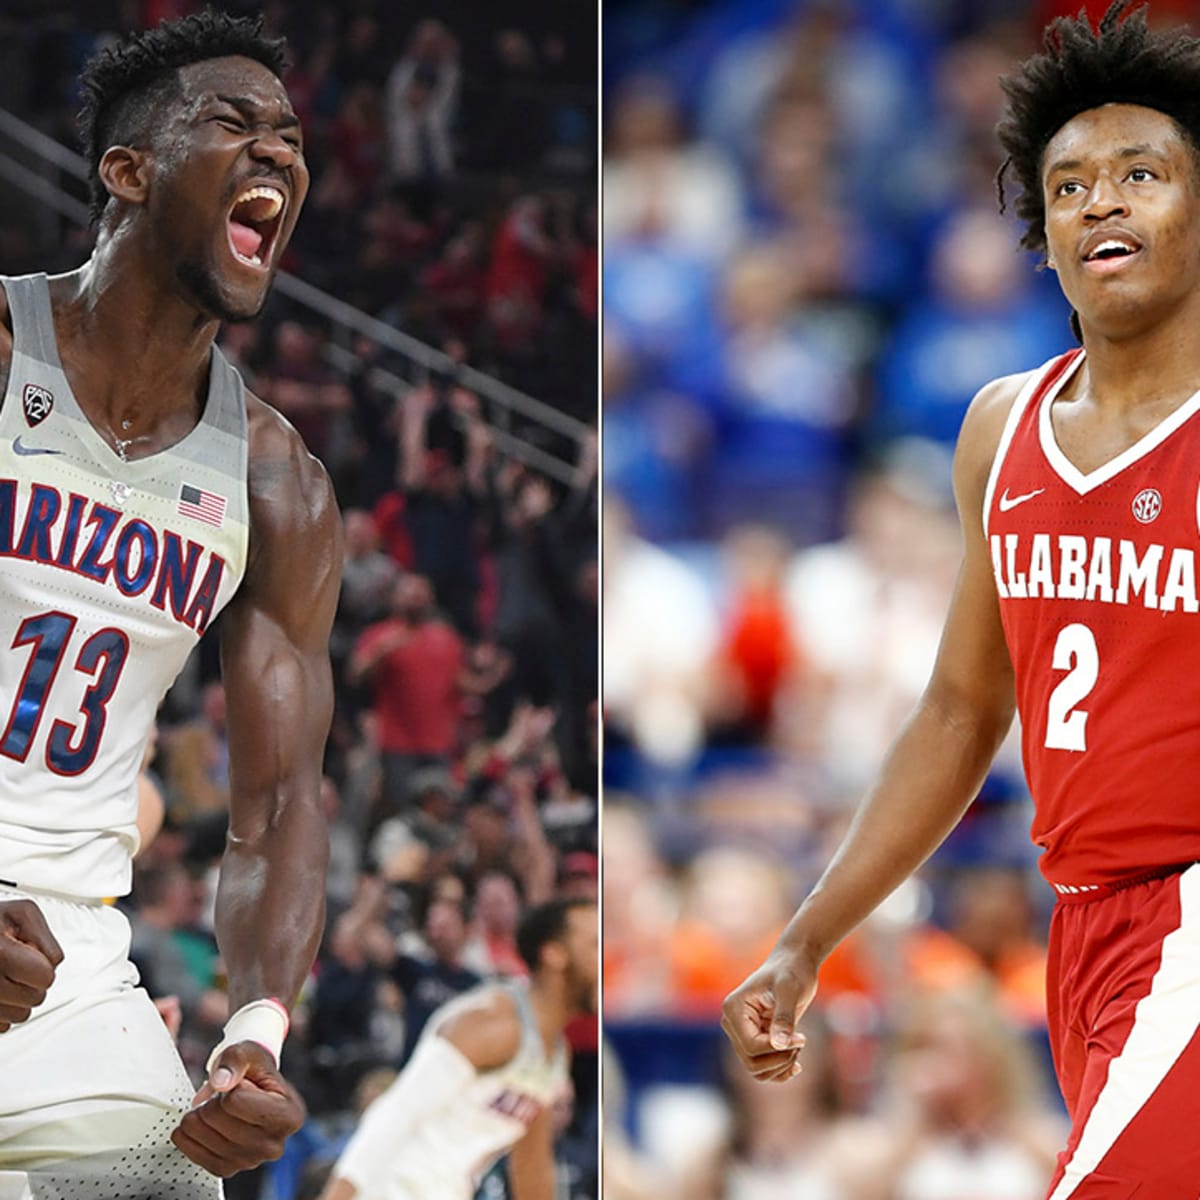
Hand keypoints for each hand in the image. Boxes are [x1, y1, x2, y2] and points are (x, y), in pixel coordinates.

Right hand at [0, 899, 62, 1031]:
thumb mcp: (22, 913)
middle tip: (19, 966)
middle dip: (33, 982)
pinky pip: (2, 1026)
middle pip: (35, 999)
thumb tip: (51, 964)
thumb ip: (44, 937)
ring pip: (20, 1016)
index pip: (45, 977)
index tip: (31, 957)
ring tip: (6, 978)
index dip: (43, 966)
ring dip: (19, 999)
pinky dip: (4, 1010)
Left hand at [172, 1042, 304, 1176]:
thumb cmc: (255, 1072)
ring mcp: (250, 1161)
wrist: (254, 1091)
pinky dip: (189, 1135)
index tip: (241, 1084)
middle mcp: (274, 1145)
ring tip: (214, 1108)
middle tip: (224, 1096)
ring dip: (198, 1116)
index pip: (235, 1100)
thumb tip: (220, 1082)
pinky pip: (194, 1153)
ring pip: (202, 1135)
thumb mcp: (251, 1052)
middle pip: (216, 1117)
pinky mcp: (228, 1169)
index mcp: (288, 1115)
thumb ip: (236, 1060)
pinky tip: (198, 1123)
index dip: (231, 1085)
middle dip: (212, 1100)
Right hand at [720, 948, 817, 1082]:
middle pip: (751, 1062)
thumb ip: (784, 1016)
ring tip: (798, 1047)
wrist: (795, 965)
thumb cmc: (791, 971)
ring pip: (755, 1070)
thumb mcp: (789, 989)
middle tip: (801, 1041)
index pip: (751, 1046)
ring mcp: (743, 1034)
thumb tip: (779, 1044)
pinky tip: (796, 1063)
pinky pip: (762, 1069)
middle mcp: (733, 1024)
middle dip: (780, 1059)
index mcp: (734, 1009)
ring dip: (781, 1067)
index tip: (802, 1038)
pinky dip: (779, 1071)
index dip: (777, 1049)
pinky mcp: (756, 1040)